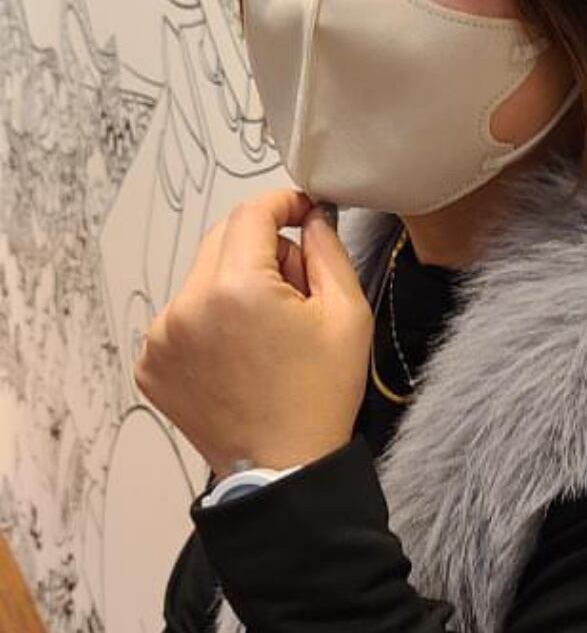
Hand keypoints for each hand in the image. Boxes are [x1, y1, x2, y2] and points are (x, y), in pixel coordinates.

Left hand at [134, 190, 373, 475]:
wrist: (282, 471)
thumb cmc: (319, 396)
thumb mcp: (348, 313)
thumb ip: (327, 249)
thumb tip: (310, 218)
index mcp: (236, 290)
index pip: (252, 213)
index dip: (282, 203)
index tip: (303, 210)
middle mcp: (186, 307)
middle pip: (223, 238)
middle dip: (263, 246)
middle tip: (296, 284)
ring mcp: (160, 338)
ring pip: (203, 275)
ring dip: (236, 282)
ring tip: (269, 328)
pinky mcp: (150, 363)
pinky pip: (183, 313)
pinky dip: (211, 316)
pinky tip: (241, 350)